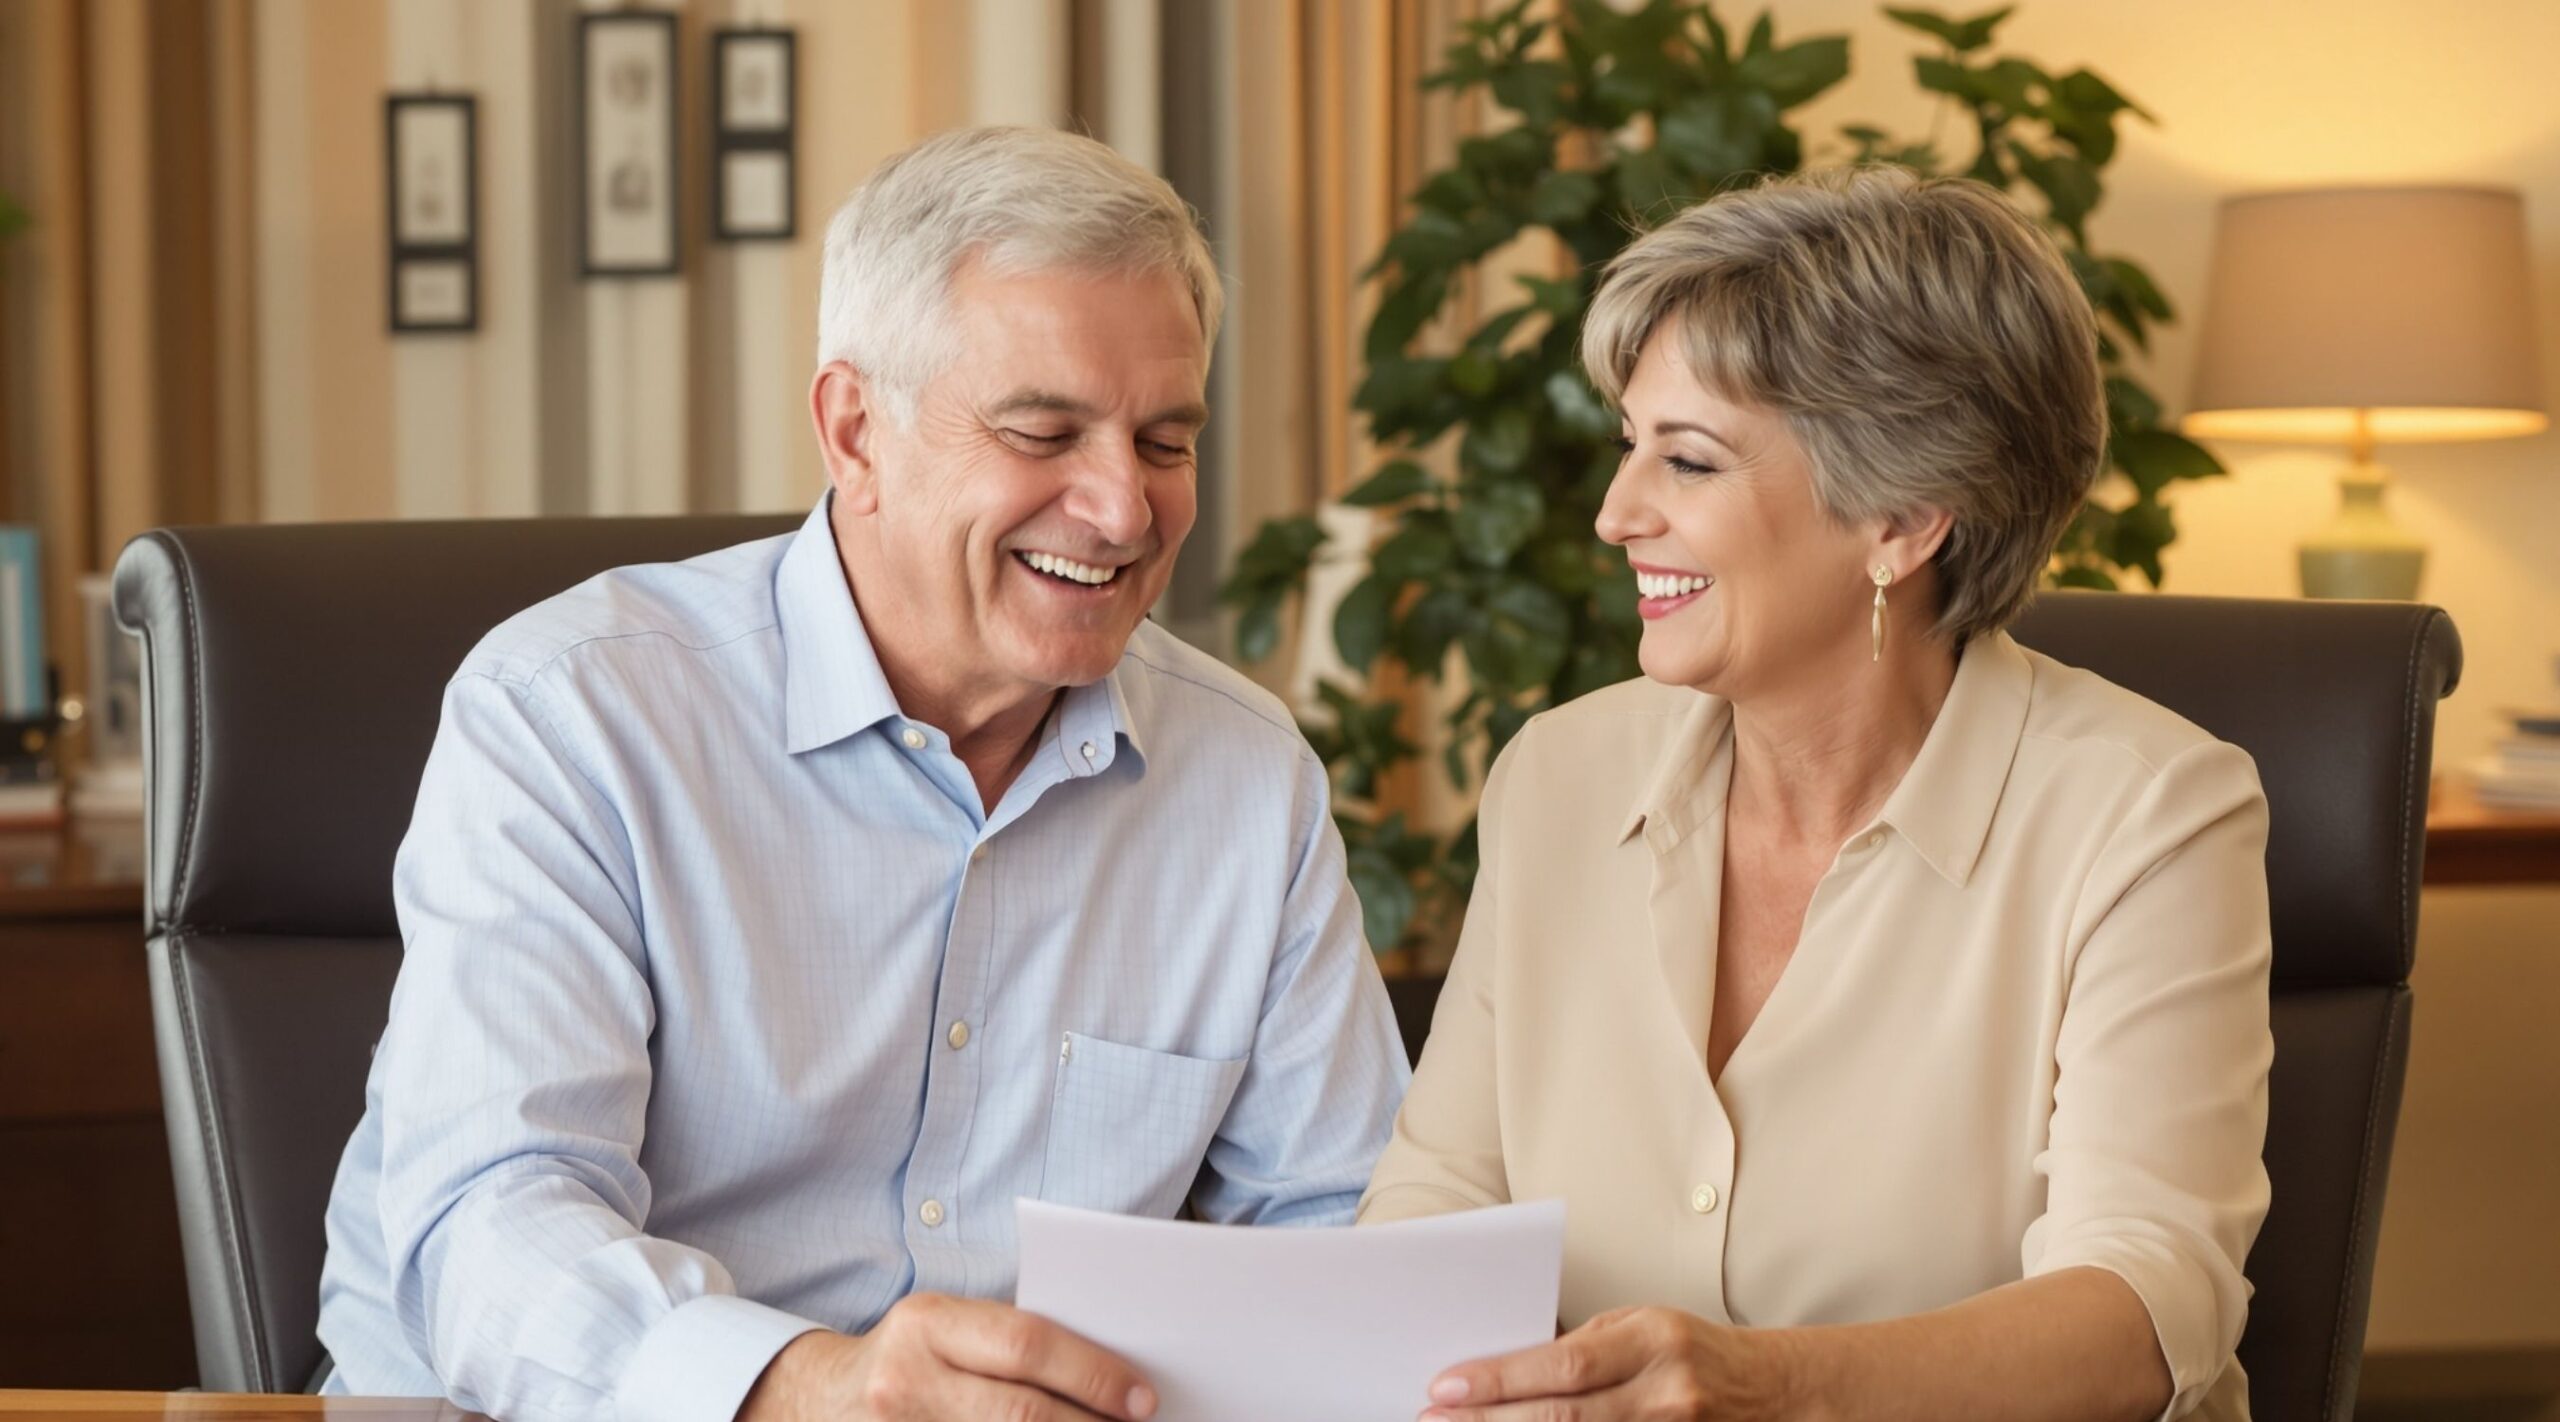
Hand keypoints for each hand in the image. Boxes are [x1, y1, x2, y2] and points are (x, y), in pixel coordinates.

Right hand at [739, 1293, 1157, 1421]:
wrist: (821, 1399)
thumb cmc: (910, 1356)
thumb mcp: (947, 1328)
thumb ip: (1009, 1341)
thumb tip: (1108, 1369)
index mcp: (928, 1323)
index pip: (1026, 1343)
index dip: (1092, 1372)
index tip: (1142, 1396)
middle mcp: (907, 1378)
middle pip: (1020, 1411)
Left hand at [1419, 1306, 1797, 1421]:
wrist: (1780, 1391)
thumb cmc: (1693, 1351)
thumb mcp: (1643, 1328)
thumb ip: (1584, 1351)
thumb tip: (1503, 1374)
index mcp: (1653, 1338)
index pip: (1563, 1363)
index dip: (1499, 1379)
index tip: (1445, 1386)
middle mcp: (1667, 1392)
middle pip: (1563, 1417)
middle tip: (1433, 1420)